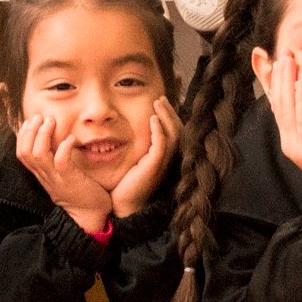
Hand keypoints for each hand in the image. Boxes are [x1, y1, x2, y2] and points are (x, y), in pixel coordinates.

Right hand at [15, 113, 111, 234]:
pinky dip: (64, 146)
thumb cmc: (78, 193)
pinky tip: (71, 138)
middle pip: (25, 152)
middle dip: (30, 131)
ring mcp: (55, 178)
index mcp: (41, 173)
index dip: (22, 135)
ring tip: (52, 122)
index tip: (31, 120)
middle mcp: (44, 175)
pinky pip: (60, 161)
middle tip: (40, 116)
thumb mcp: (61, 175)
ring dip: (43, 134)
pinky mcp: (69, 180)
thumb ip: (56, 160)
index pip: (21, 153)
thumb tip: (56, 141)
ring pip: (38, 154)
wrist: (88, 217)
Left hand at [109, 96, 180, 216]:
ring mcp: (163, 163)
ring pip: (173, 135)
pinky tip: (153, 119)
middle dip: (171, 112)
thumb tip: (127, 129)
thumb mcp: (133, 159)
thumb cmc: (126, 183)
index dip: (171, 116)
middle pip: (178, 130)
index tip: (162, 101)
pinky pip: (161, 146)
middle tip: (161, 97)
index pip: (174, 132)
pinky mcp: (154, 167)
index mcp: (164, 157)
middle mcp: (168, 159)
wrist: (123, 204)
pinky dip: (159, 131)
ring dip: (166, 116)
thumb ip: (137, 145)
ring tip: (158, 102)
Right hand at [260, 53, 301, 236]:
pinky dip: (300, 103)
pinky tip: (300, 86)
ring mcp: (294, 145)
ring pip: (286, 108)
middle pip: (278, 101)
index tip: (271, 57)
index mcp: (293, 133)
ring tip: (286, 62)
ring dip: (285, 83)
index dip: (273, 79)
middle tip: (281, 52)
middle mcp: (288, 138)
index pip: (279, 101)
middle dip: (278, 75)